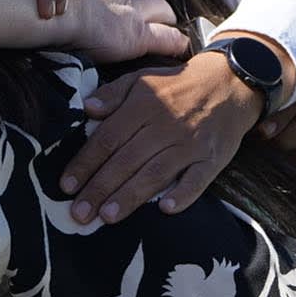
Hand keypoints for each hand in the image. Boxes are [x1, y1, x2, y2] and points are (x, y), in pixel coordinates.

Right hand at [46, 0, 189, 61]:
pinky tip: (182, 45)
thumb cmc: (39, 2)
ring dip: (166, 15)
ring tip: (168, 24)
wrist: (49, 12)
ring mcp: (130, 11)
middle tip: (155, 4)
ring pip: (161, 8)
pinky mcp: (136, 35)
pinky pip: (165, 38)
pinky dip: (176, 41)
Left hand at [58, 49, 262, 224]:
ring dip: (131, 196)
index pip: (108, 138)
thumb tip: (87, 109)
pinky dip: (183, 194)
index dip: (86, 163)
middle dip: (100, 188)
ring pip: (156, 173)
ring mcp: (190, 143)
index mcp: (142, 105)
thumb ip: (113, 93)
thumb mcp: (141, 79)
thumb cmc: (176, 85)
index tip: (66, 186)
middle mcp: (164, 125)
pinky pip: (198, 179)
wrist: (229, 82)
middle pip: (127, 160)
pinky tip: (166, 210)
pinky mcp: (213, 157)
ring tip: (107, 218)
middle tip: (79, 213)